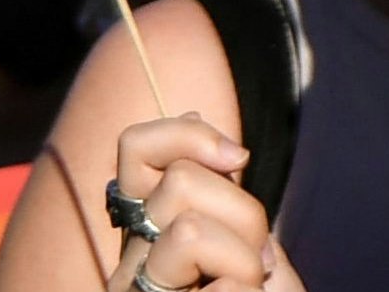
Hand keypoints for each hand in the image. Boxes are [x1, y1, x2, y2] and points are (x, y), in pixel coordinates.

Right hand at [110, 117, 296, 291]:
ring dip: (245, 259)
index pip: (135, 147)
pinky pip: (224, 288)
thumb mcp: (241, 228)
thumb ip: (216, 185)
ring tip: (250, 284)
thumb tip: (190, 113)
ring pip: (189, 229)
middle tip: (258, 258)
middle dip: (244, 213)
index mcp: (147, 227)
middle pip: (179, 179)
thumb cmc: (255, 286)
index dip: (188, 135)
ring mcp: (135, 288)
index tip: (238, 158)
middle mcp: (130, 257)